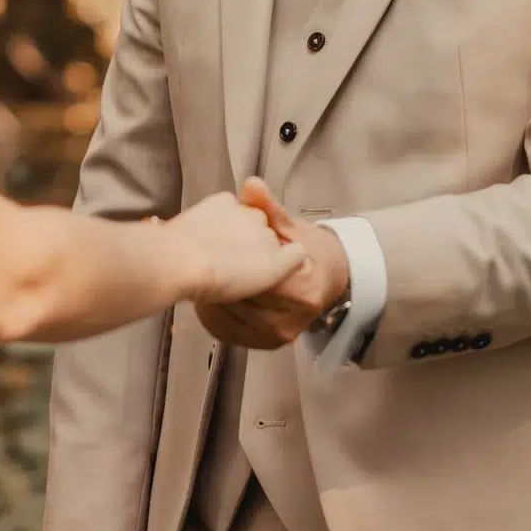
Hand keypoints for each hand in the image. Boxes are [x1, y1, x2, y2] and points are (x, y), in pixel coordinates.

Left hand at [195, 179, 349, 349]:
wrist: (328, 281)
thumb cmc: (309, 253)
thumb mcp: (293, 228)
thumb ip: (269, 210)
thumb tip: (252, 185)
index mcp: (303, 288)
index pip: (257, 278)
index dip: (234, 262)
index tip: (218, 246)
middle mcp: (291, 319)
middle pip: (240, 300)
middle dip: (220, 278)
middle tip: (203, 258)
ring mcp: (277, 336)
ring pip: (229, 318)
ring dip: (210, 296)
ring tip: (203, 274)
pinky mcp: (263, 344)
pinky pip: (227, 332)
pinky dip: (211, 313)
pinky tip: (206, 295)